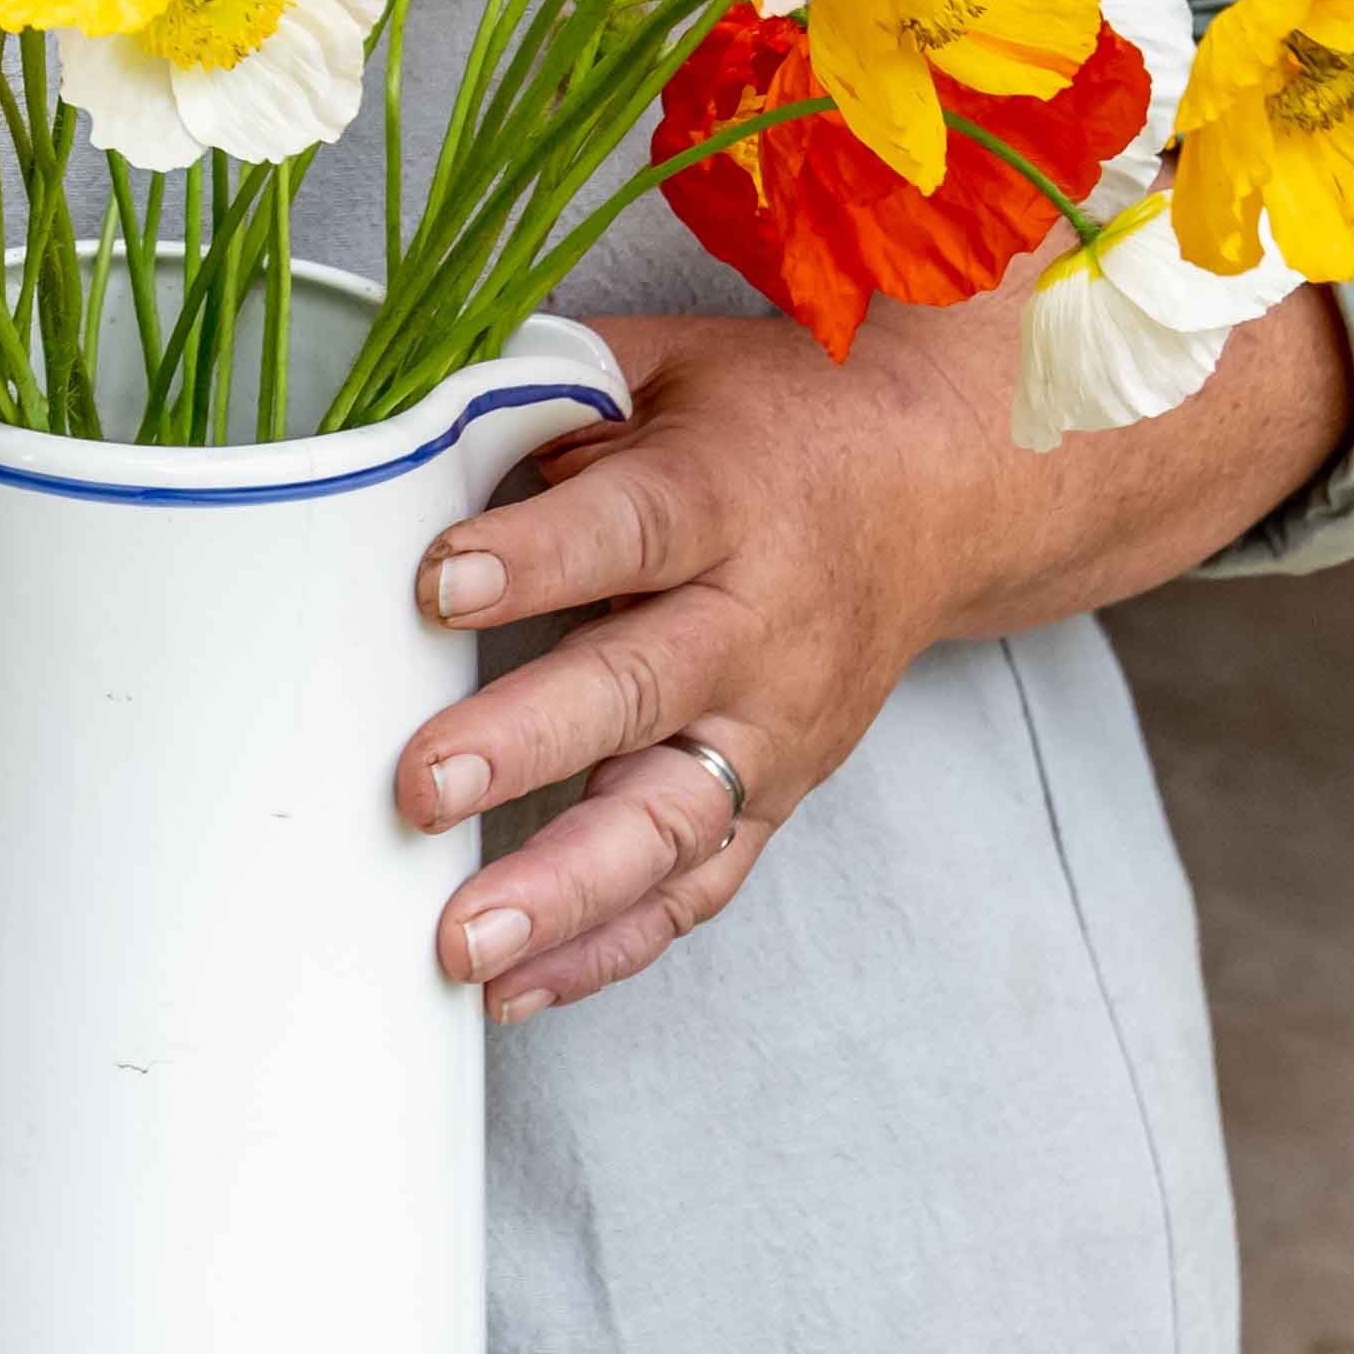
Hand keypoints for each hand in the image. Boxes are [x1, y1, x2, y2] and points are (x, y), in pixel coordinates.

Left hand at [399, 300, 1016, 1016]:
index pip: (631, 528)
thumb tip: (407, 420)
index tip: (434, 584)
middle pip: (640, 692)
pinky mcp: (775, 797)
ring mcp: (773, 726)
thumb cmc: (773, 422)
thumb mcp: (672, 367)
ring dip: (562, 891)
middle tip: (418, 788)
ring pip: (670, 821)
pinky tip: (515, 987)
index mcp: (728, 497)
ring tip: (458, 942)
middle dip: (524, 746)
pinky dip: (609, 947)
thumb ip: (549, 393)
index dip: (537, 557)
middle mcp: (759, 624)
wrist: (946, 492)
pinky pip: (697, 888)